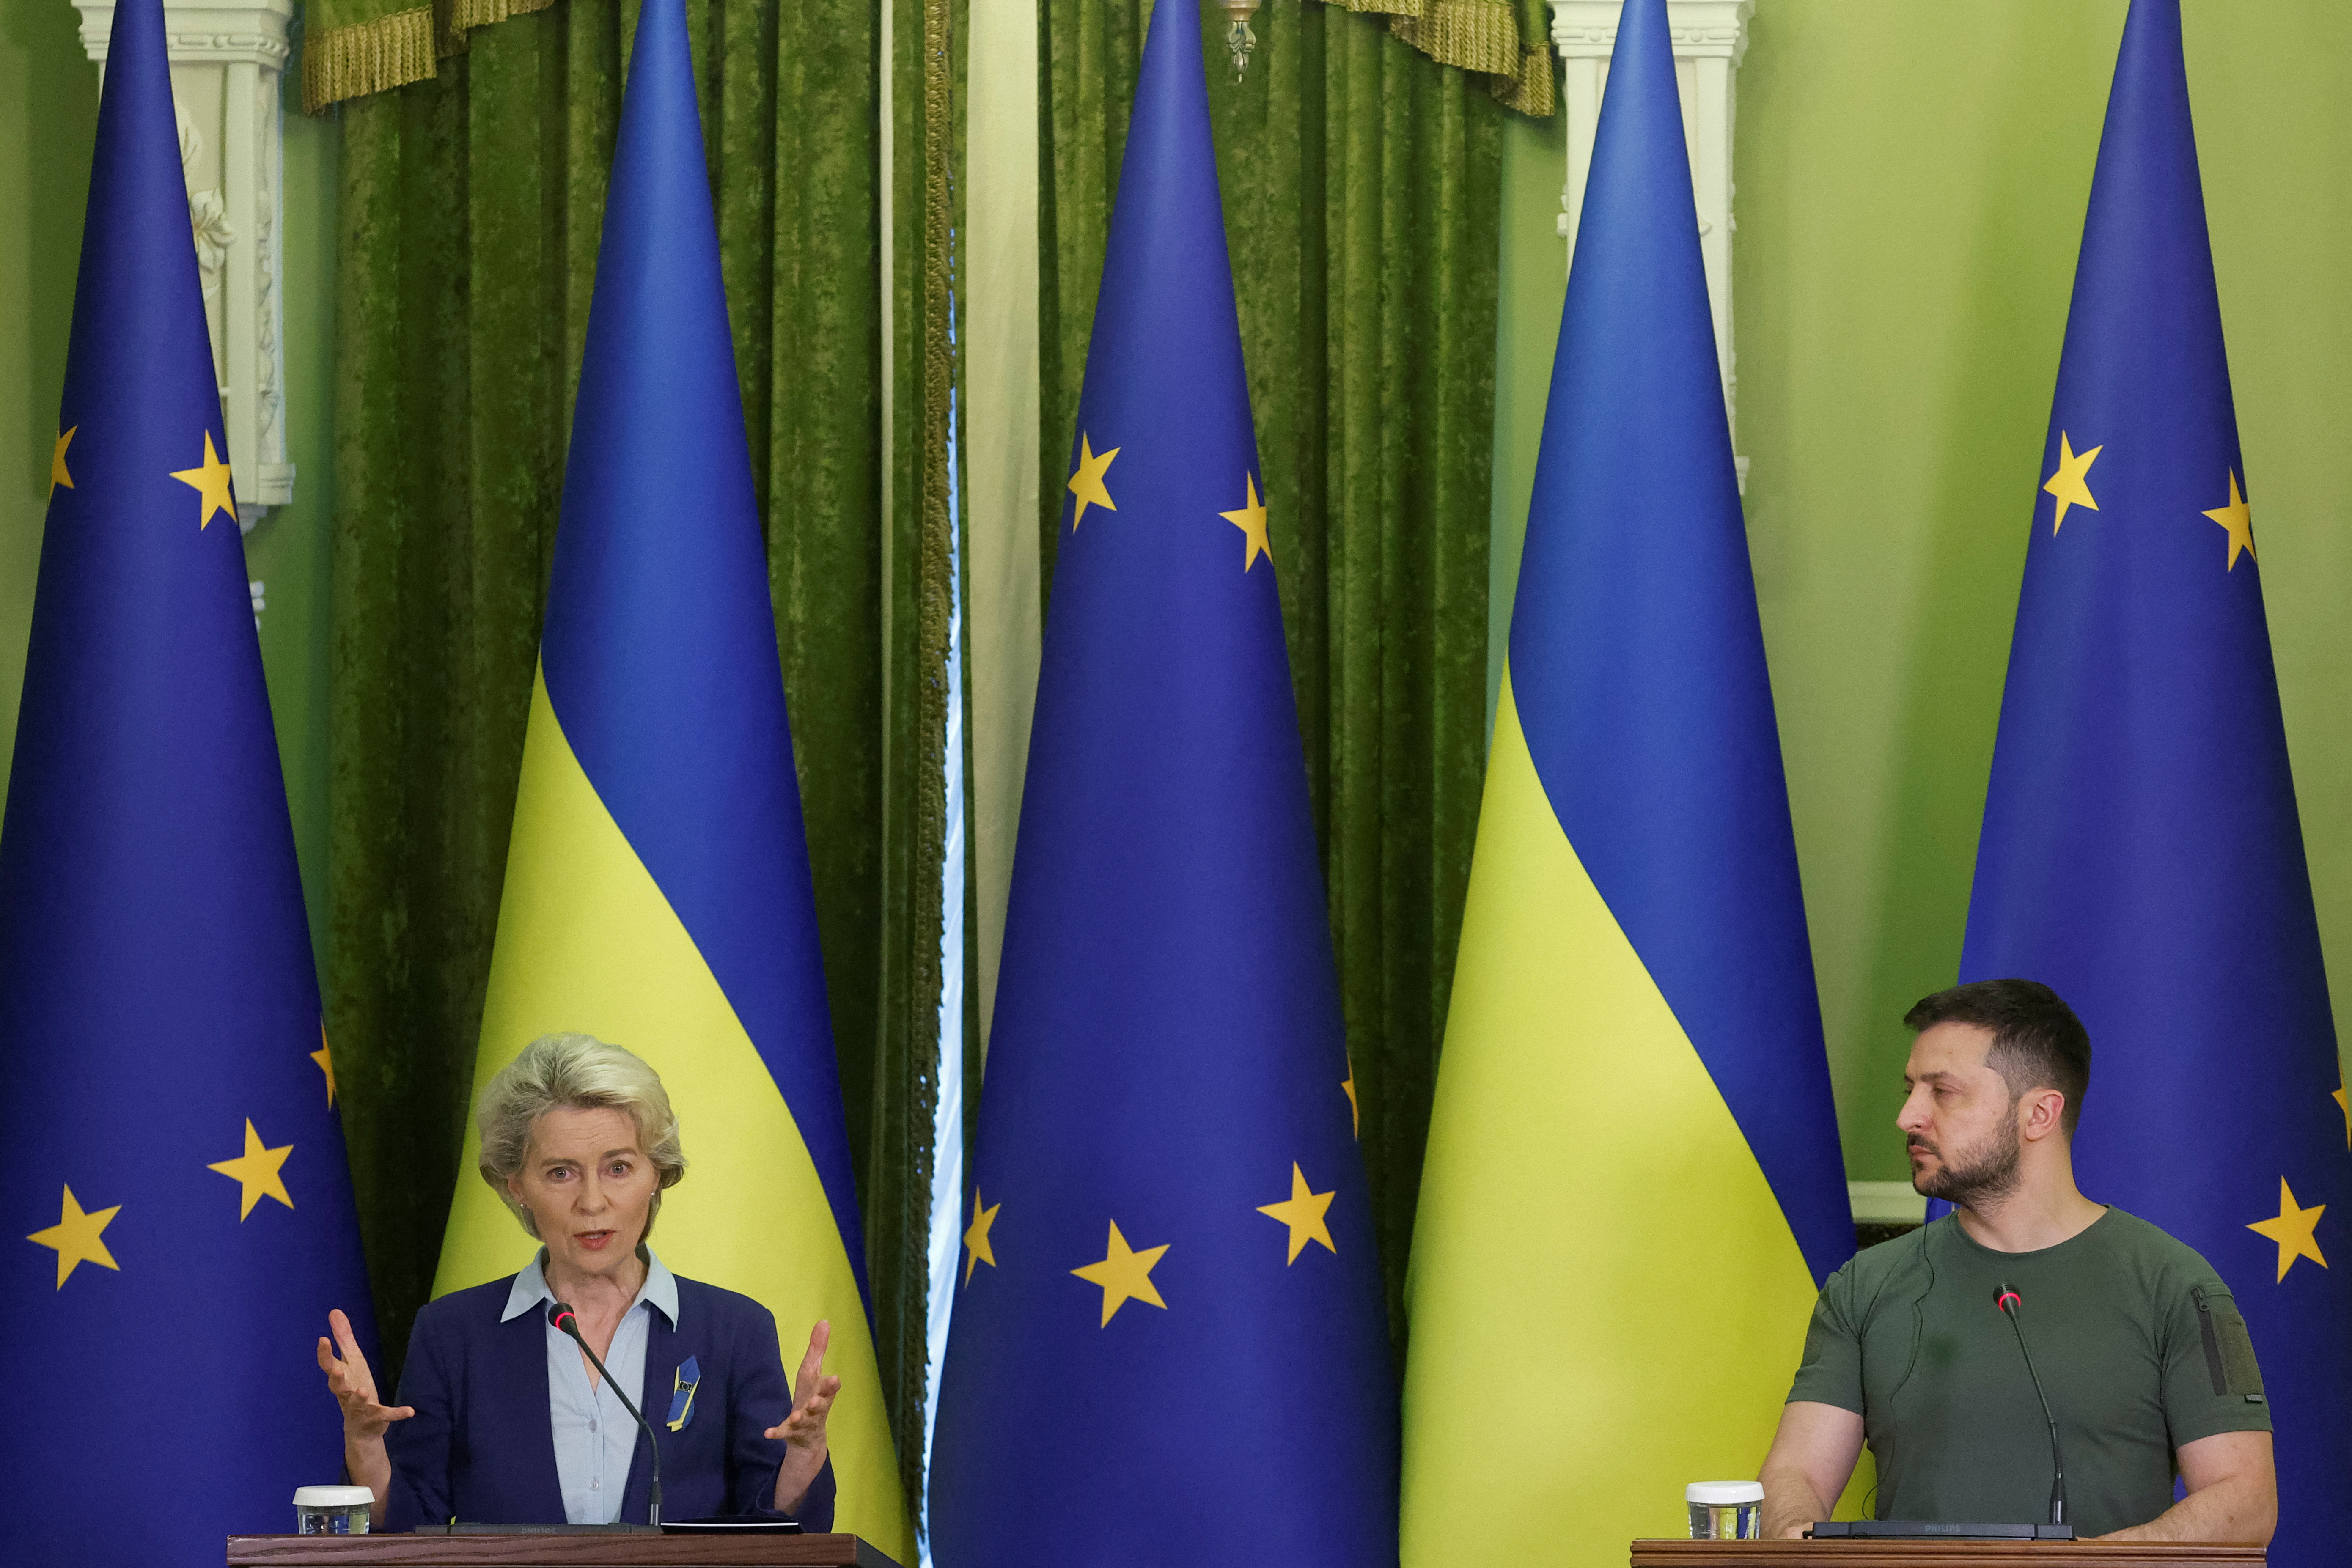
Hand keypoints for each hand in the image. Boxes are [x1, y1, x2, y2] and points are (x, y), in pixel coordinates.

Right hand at [317, 1308, 413, 1441]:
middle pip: (338, 1387)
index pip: (328, 1365)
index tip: (323, 1339)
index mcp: (341, 1378)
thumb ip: (344, 1338)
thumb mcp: (351, 1361)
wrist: (361, 1426)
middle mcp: (346, 1394)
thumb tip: (334, 1310)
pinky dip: (397, 1413)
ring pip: (356, 1403)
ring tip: (362, 1391)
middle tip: (336, 1371)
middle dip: (337, 1379)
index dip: (324, 1353)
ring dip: (358, 1398)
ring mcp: (360, 1408)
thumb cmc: (353, 1387)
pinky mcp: (377, 1417)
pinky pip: (387, 1415)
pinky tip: (410, 1411)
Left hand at [765, 1319, 839, 1453]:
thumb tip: (824, 1320)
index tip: (835, 1378)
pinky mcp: (791, 1433)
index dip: (831, 1385)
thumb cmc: (811, 1396)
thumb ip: (818, 1349)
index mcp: (821, 1393)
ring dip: (799, 1418)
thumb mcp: (813, 1372)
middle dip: (818, 1403)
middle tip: (815, 1402)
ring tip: (795, 1417)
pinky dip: (777, 1433)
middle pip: (820, 1406)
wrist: (808, 1435)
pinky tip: (767, 1433)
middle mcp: (816, 1409)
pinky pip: (784, 1433)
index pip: (828, 1388)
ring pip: (804, 1421)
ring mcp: (804, 1423)